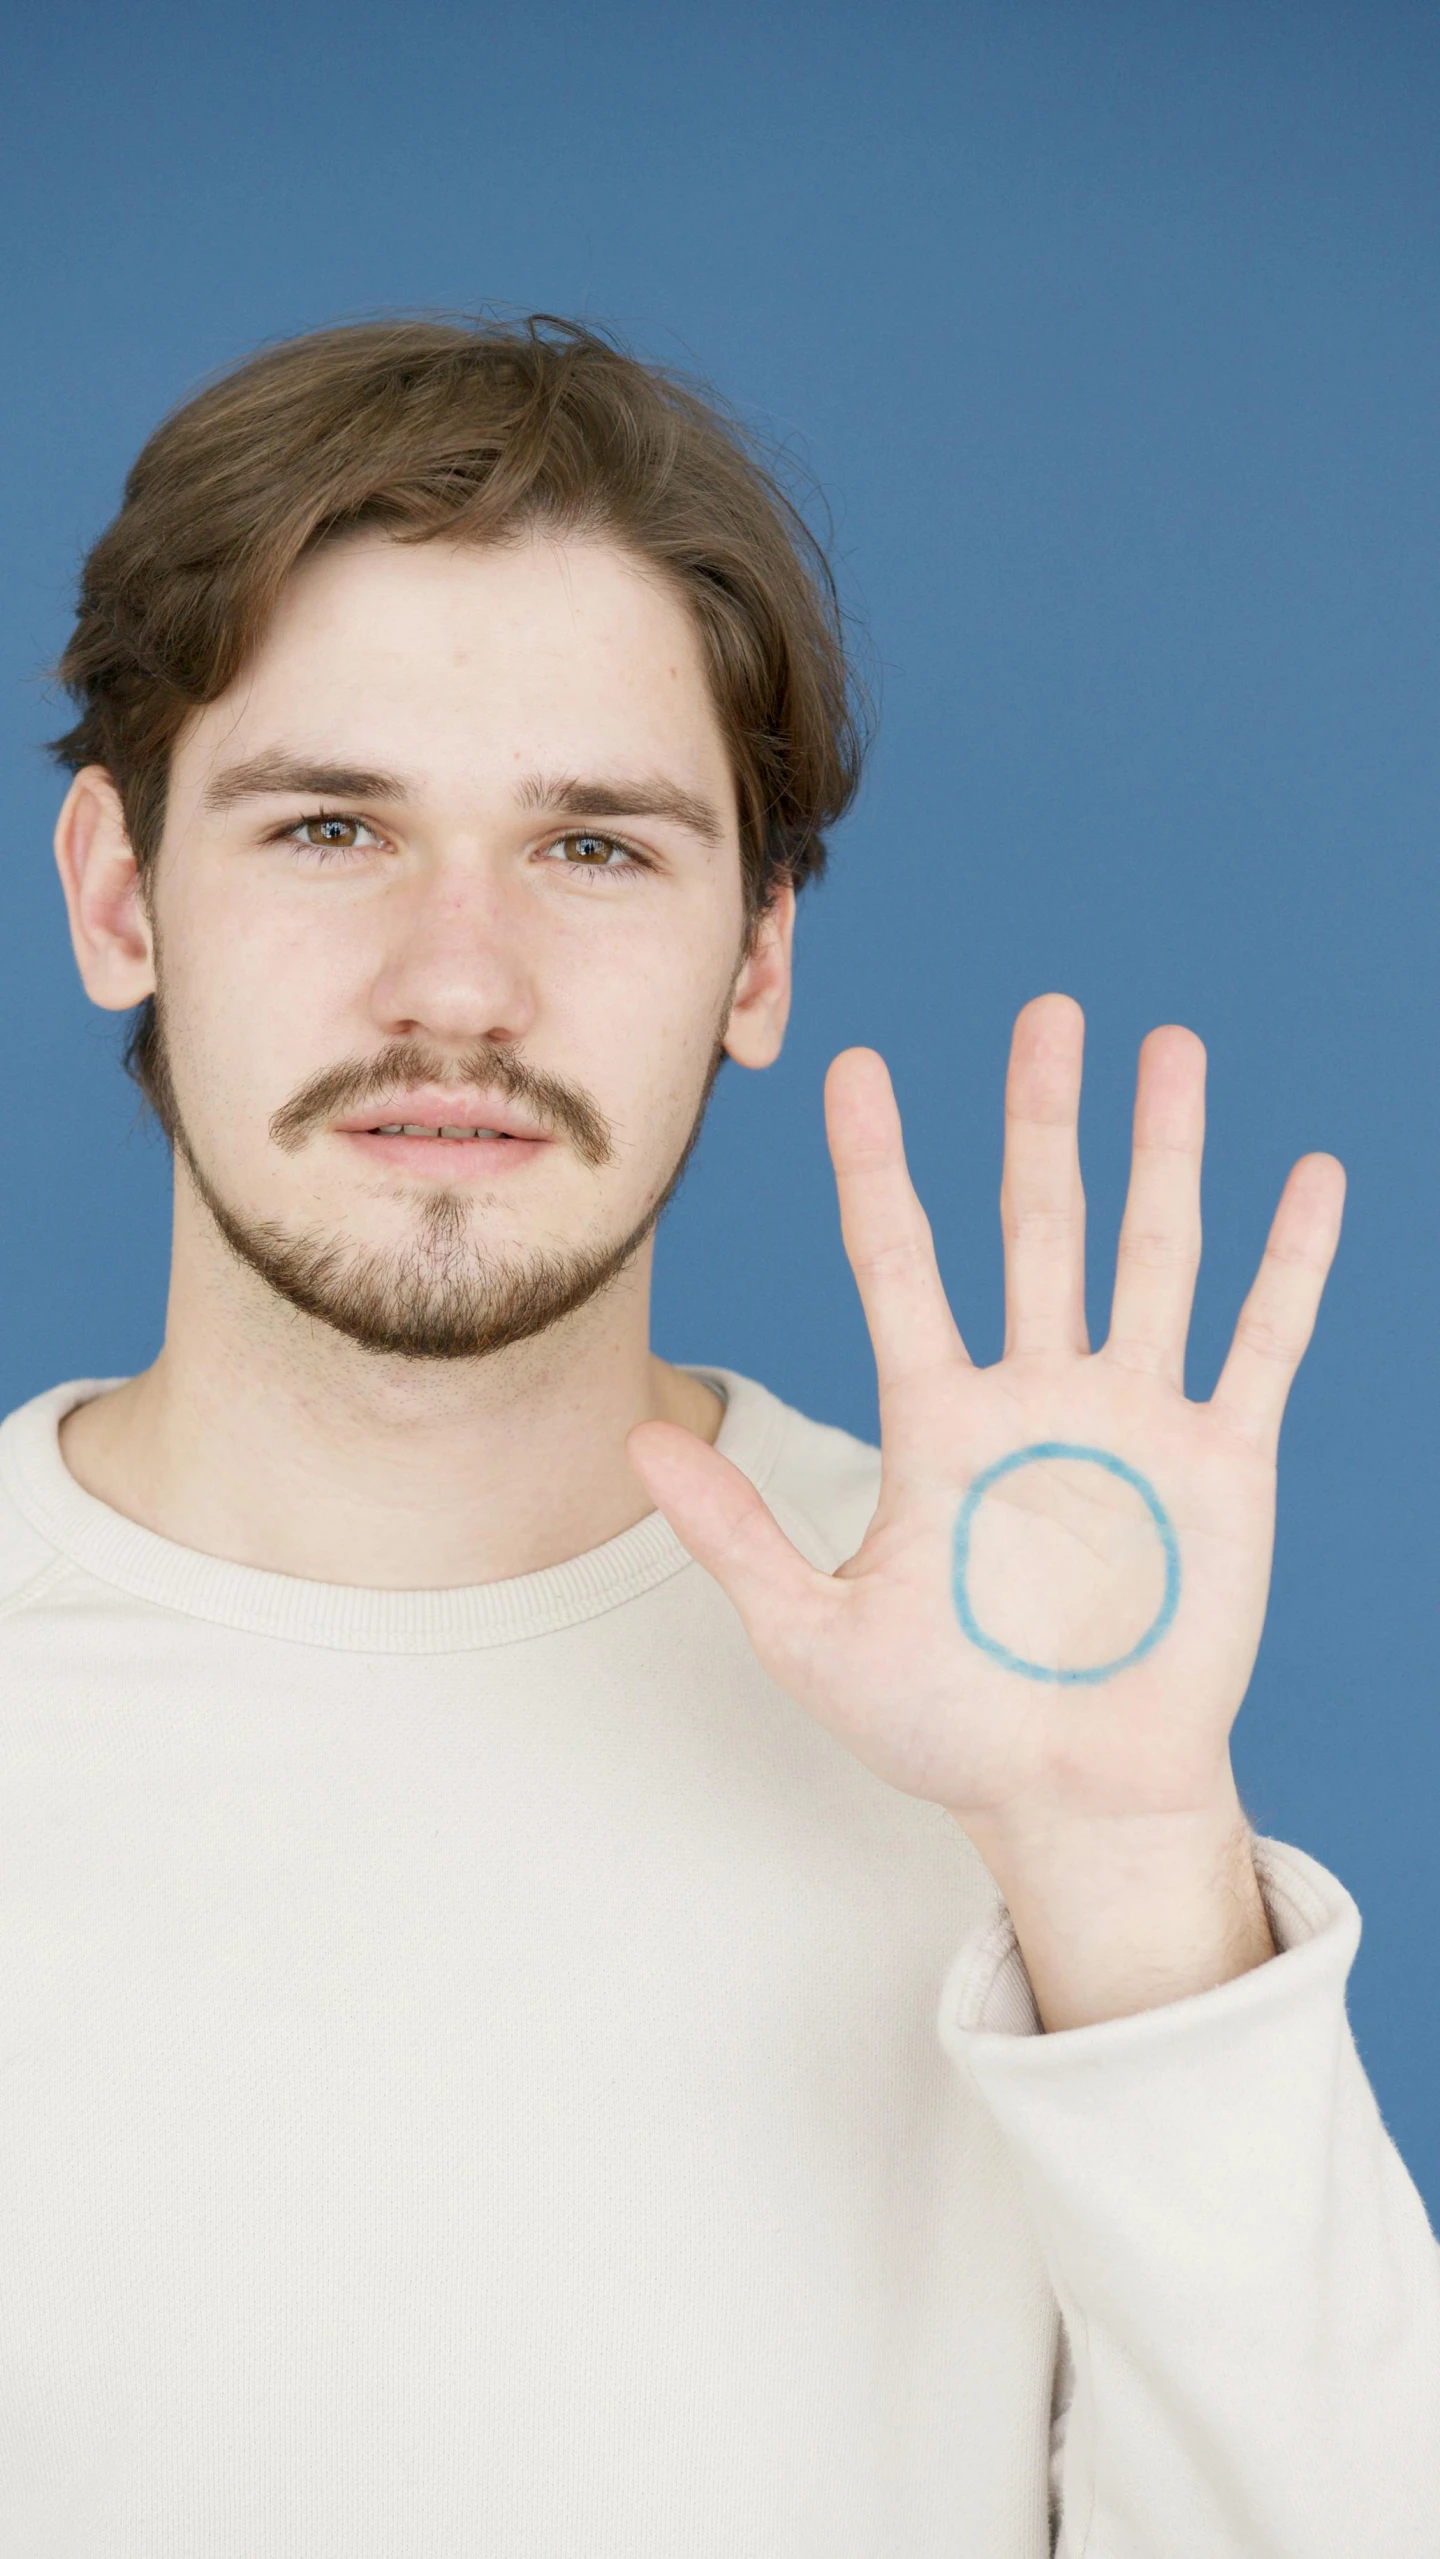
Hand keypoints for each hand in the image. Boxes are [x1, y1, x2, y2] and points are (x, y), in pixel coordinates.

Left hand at [627, 996, 1343, 2008]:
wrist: (1072, 1801)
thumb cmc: (946, 1729)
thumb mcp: (815, 1636)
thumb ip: (735, 1536)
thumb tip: (636, 1444)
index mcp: (938, 1422)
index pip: (900, 1262)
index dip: (880, 1167)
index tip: (858, 1070)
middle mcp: (1036, 1396)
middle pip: (1038, 1225)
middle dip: (1042, 1118)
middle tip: (1049, 1011)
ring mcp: (1133, 1421)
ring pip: (1152, 1253)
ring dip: (1164, 1152)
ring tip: (1169, 1049)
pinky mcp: (1221, 1464)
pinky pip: (1261, 1344)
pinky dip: (1288, 1266)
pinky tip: (1308, 1180)